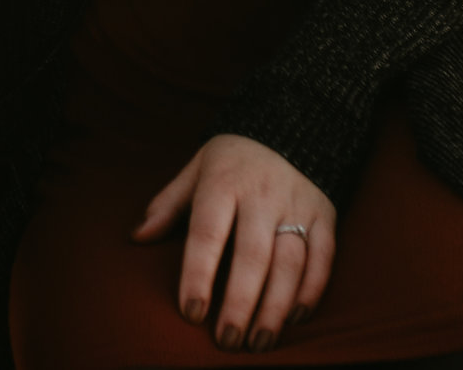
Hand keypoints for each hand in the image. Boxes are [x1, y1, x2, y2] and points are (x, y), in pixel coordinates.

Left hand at [135, 134, 336, 352]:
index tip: (191, 311)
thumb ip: (168, 204)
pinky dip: (312, 290)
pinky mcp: (325, 215)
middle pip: (252, 256)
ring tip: (259, 341)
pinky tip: (295, 317)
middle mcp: (262, 195)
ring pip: (290, 263)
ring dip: (276, 307)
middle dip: (240, 303)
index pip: (208, 233)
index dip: (198, 274)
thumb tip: (137, 237)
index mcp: (223, 183)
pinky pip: (323, 257)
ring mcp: (297, 205)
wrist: (292, 121)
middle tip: (227, 340)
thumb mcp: (196, 168)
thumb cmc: (233, 156)